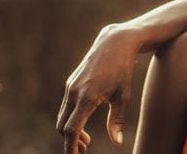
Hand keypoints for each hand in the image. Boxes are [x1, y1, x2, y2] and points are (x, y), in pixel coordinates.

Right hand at [57, 23, 140, 152]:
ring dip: (70, 131)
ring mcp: (70, 86)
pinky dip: (70, 119)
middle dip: (71, 141)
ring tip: (86, 141)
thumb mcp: (123, 96)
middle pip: (63, 127)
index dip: (71, 147)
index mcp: (87, 97)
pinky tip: (83, 123)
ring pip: (62, 117)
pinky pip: (65, 107)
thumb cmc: (123, 69)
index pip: (71, 130)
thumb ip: (117, 120)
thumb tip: (117, 142)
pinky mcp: (71, 83)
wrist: (115, 42)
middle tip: (85, 150)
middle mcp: (74, 92)